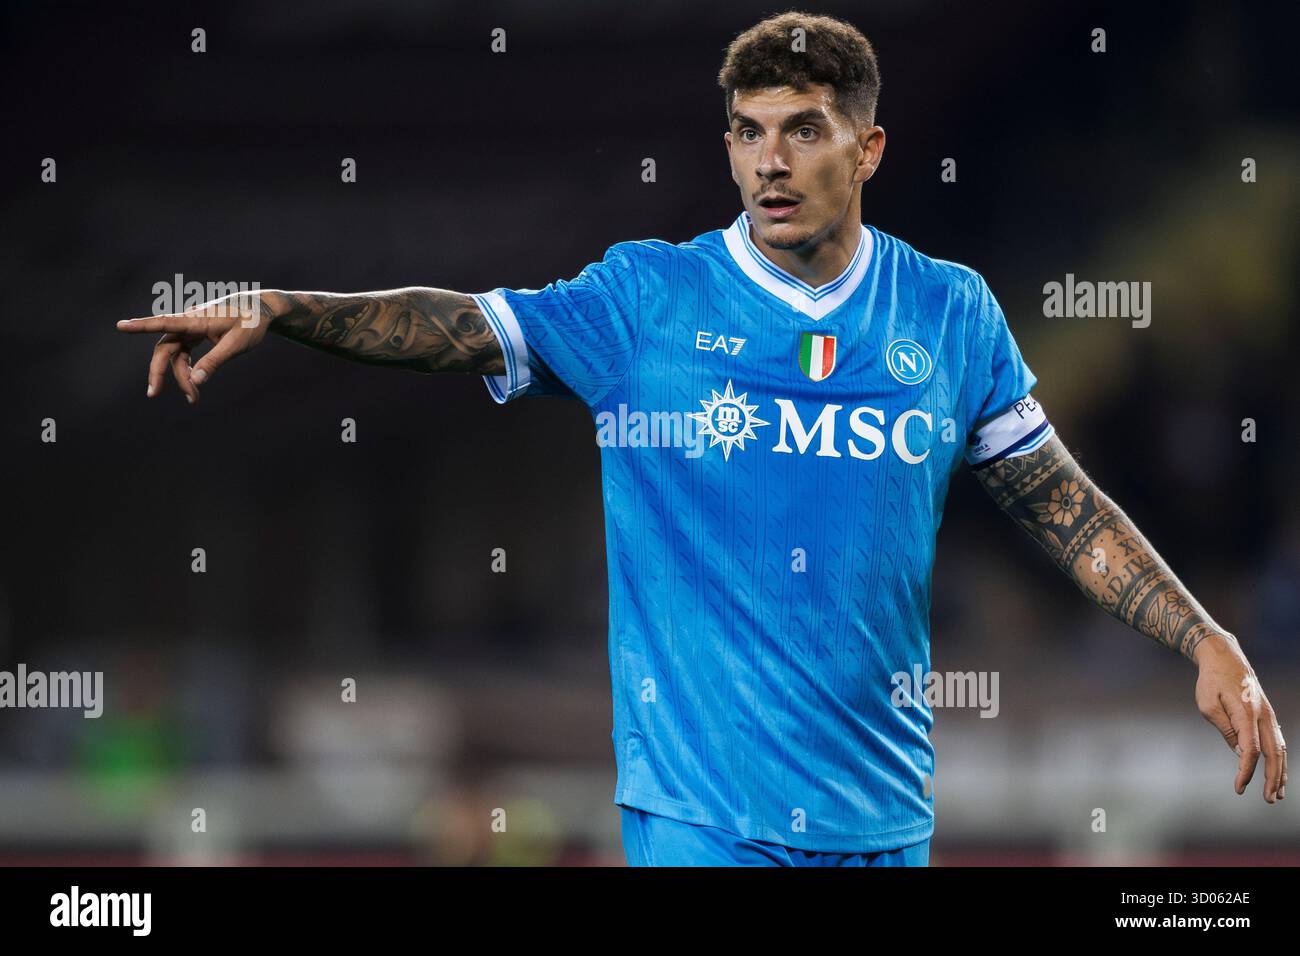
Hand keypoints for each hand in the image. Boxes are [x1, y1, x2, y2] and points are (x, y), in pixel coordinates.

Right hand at [116, 291, 271, 403]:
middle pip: (165, 347)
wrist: (262, 309)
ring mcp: (192, 328)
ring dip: (180, 376)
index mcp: (197, 319)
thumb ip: (215, 361)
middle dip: (158, 370)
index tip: (120, 326)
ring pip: (175, 354)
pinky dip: (187, 370)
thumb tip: (195, 381)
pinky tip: (193, 385)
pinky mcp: (196, 334)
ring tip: (193, 399)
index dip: (142, 325)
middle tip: (153, 394)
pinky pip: (184, 353)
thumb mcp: (237, 344)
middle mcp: (189, 322)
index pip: (164, 322)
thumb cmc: (251, 322)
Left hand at [1194, 633, 1286, 802]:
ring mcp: (1268, 714)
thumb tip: (1241, 753)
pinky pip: (1277, 740)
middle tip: (1268, 799)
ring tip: (1277, 793)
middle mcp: (1263, 715)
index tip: (1239, 787)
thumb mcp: (1208, 705)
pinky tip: (1277, 773)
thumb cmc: (1211, 681)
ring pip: (1280, 748)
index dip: (1246, 771)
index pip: (1250, 750)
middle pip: (1273, 753)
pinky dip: (1279, 759)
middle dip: (1272, 778)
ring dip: (1280, 772)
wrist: (1224, 657)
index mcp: (1246, 713)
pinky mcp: (1267, 714)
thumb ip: (1226, 729)